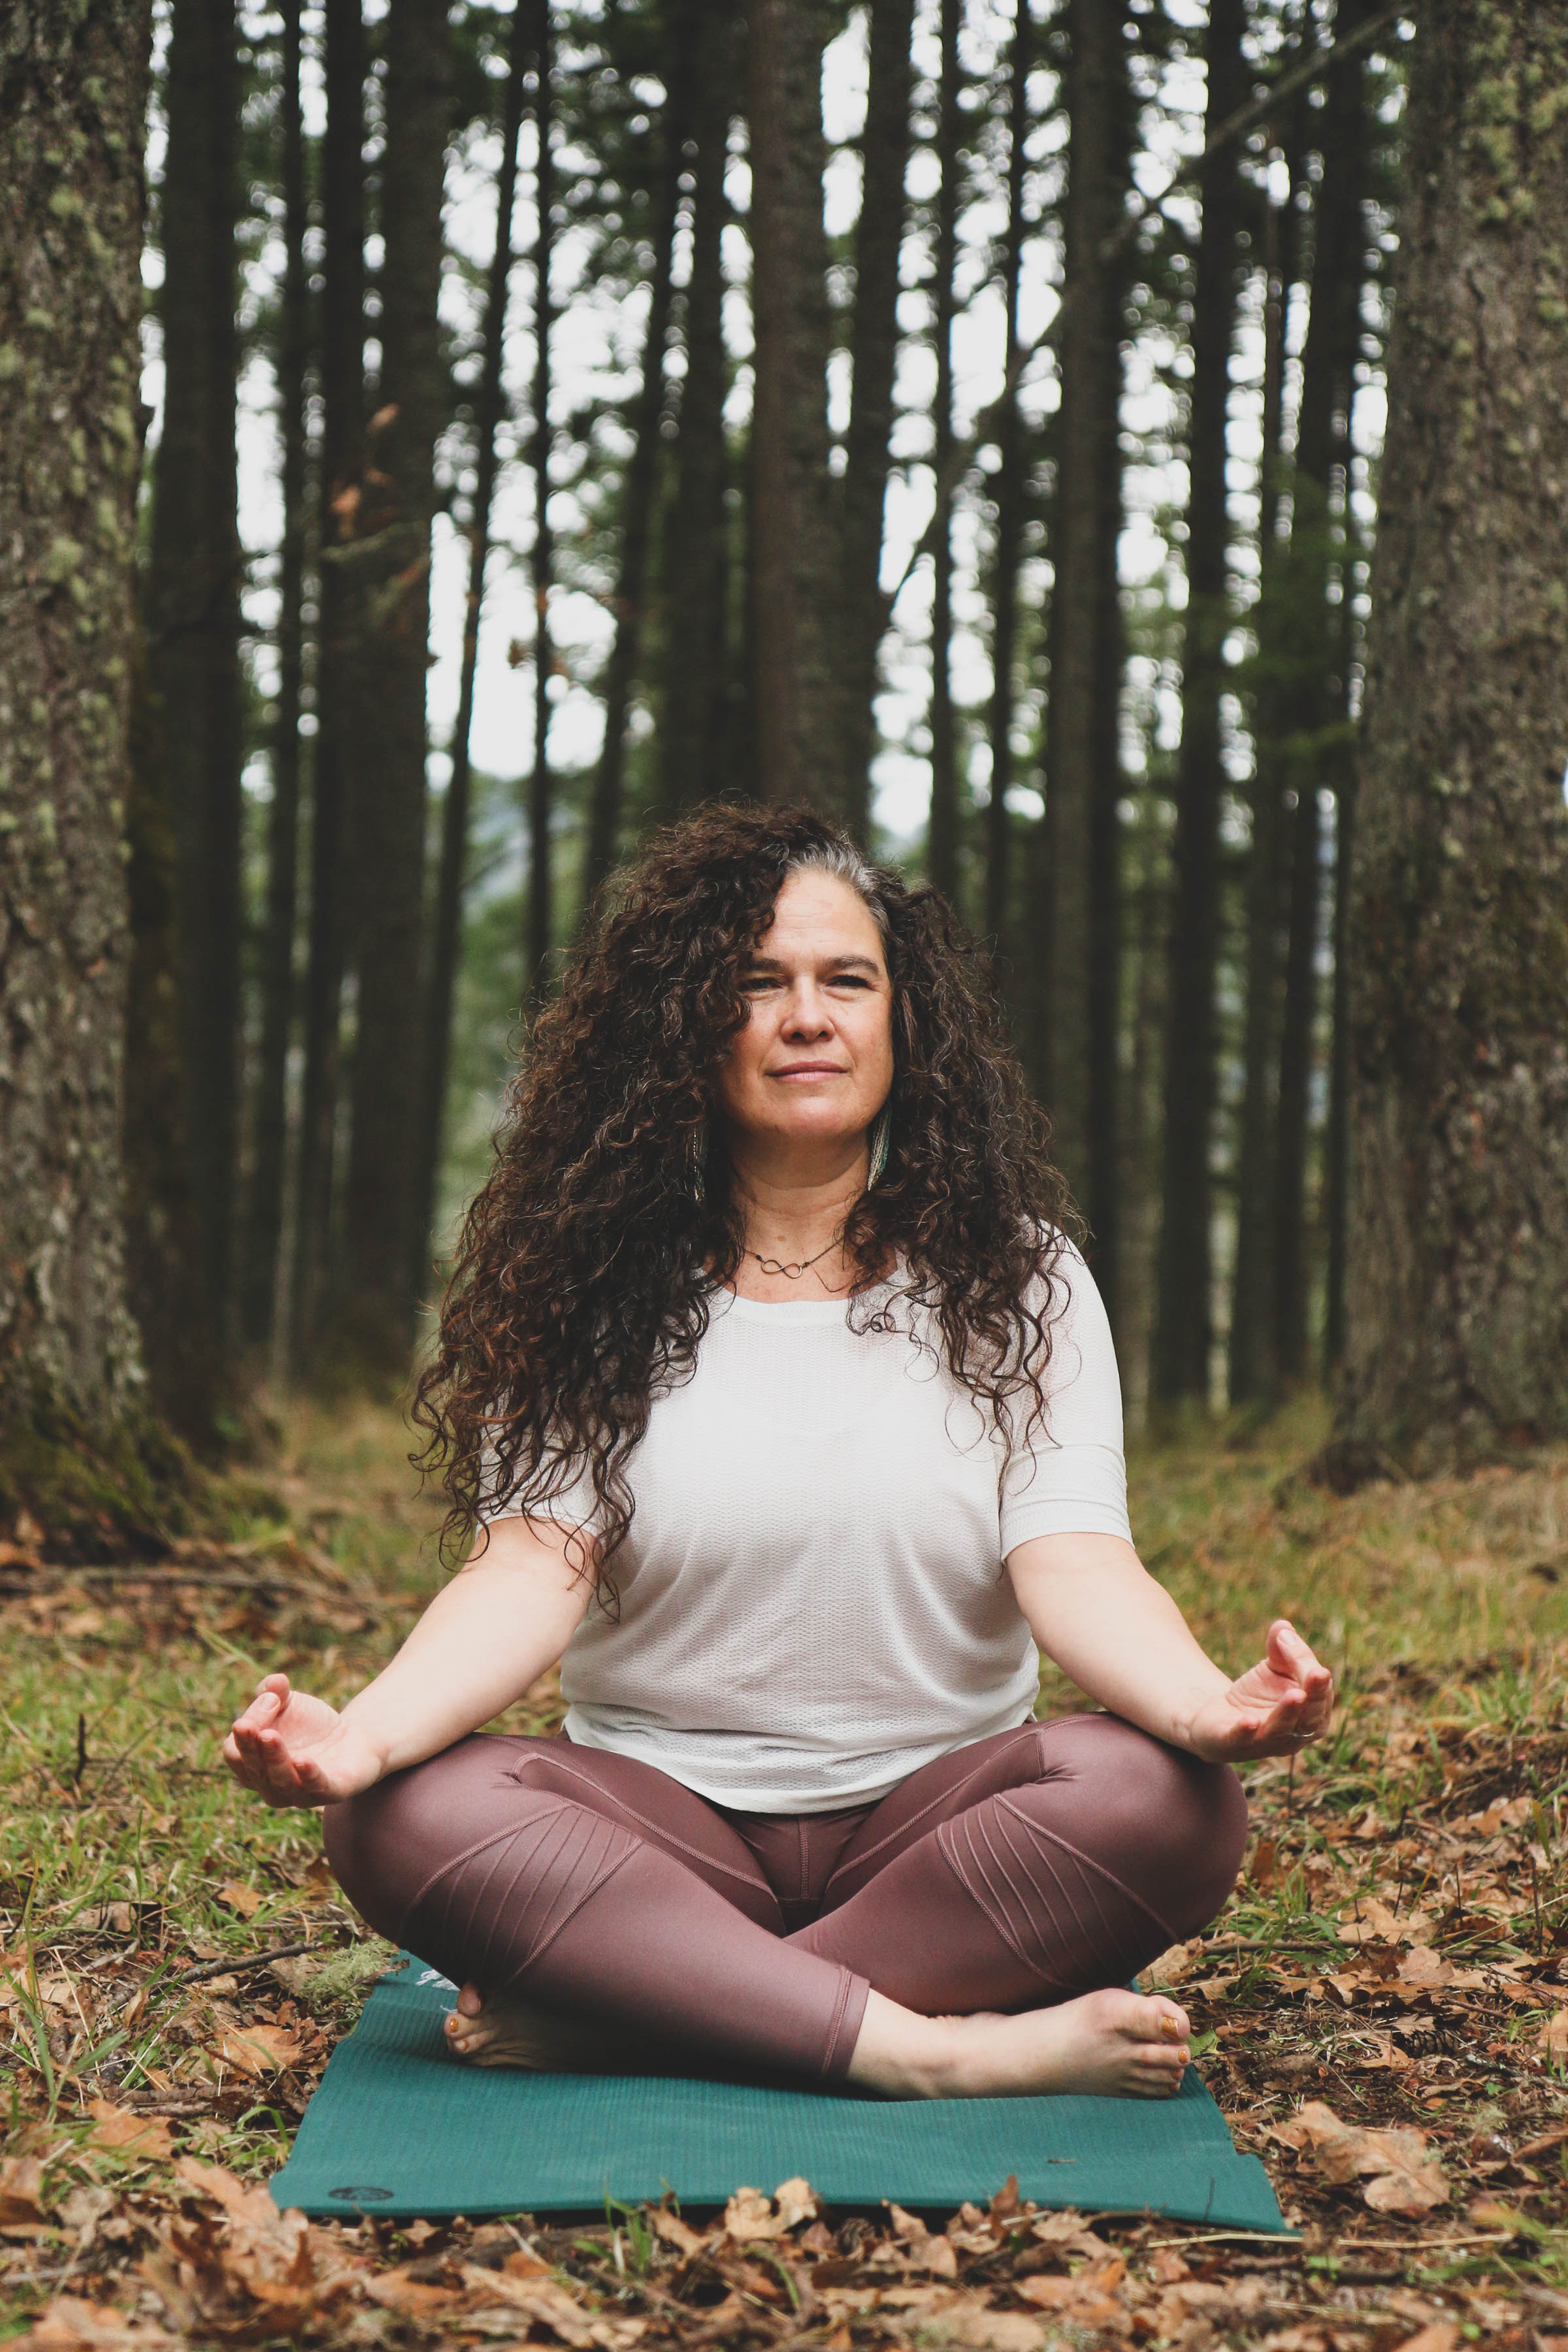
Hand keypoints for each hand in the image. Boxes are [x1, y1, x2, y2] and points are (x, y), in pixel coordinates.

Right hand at [223, 1673, 384, 1808]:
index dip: (244, 1730)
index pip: (234, 1753)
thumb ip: (275, 1691)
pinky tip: (302, 1760)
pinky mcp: (331, 1792)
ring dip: (275, 1760)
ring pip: (281, 1783)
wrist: (352, 1738)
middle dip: (249, 1748)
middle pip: (252, 1772)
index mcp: (253, 1764)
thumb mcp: (289, 1702)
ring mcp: (300, 1793)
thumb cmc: (310, 1724)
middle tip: (248, 1726)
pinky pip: (316, 1788)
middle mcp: (270, 1785)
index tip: (269, 1699)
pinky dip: (308, 1775)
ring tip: (271, 1737)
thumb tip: (275, 1682)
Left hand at [1184, 1620, 1333, 1762]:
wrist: (1218, 1719)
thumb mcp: (1272, 1668)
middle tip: (1318, 1673)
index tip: (1287, 1637)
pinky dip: (1246, 1731)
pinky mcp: (1232, 1744)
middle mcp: (1294, 1737)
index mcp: (1312, 1717)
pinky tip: (1250, 1722)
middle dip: (1315, 1694)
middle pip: (1310, 1717)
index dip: (1306, 1664)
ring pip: (1279, 1731)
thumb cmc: (1257, 1695)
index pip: (1318, 1691)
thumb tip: (1283, 1627)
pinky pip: (1241, 1740)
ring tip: (1295, 1694)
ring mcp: (1264, 1743)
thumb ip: (1281, 1648)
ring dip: (1287, 1713)